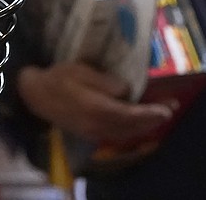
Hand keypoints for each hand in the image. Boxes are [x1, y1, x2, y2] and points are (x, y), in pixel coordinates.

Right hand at [17, 62, 174, 143]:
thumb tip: (125, 90)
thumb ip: (105, 82)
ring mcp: (93, 131)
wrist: (35, 94)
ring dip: (143, 126)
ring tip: (157, 116)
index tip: (167, 109)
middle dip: (152, 120)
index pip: (130, 114)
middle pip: (131, 126)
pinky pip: (116, 133)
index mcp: (96, 108)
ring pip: (125, 132)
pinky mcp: (89, 132)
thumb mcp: (80, 71)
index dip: (150, 112)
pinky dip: (130, 129)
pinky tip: (136, 122)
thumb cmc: (58, 77)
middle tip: (170, 110)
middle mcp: (97, 124)